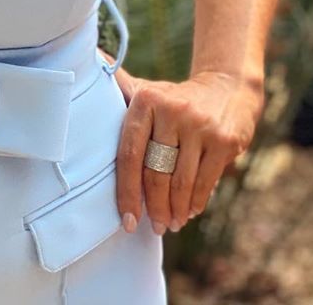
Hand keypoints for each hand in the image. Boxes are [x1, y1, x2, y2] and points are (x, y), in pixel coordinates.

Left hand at [113, 70, 263, 236]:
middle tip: (155, 226)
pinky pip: (204, 182)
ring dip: (175, 211)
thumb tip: (83, 86)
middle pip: (156, 173)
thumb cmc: (177, 99)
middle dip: (154, 207)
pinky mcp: (224, 140)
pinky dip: (195, 203)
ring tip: (171, 223)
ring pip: (180, 183)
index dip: (126, 192)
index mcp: (147, 100)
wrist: (228, 87)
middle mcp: (173, 109)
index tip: (127, 220)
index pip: (130, 154)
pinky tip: (189, 211)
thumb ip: (120, 94)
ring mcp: (200, 125)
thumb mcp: (149, 91)